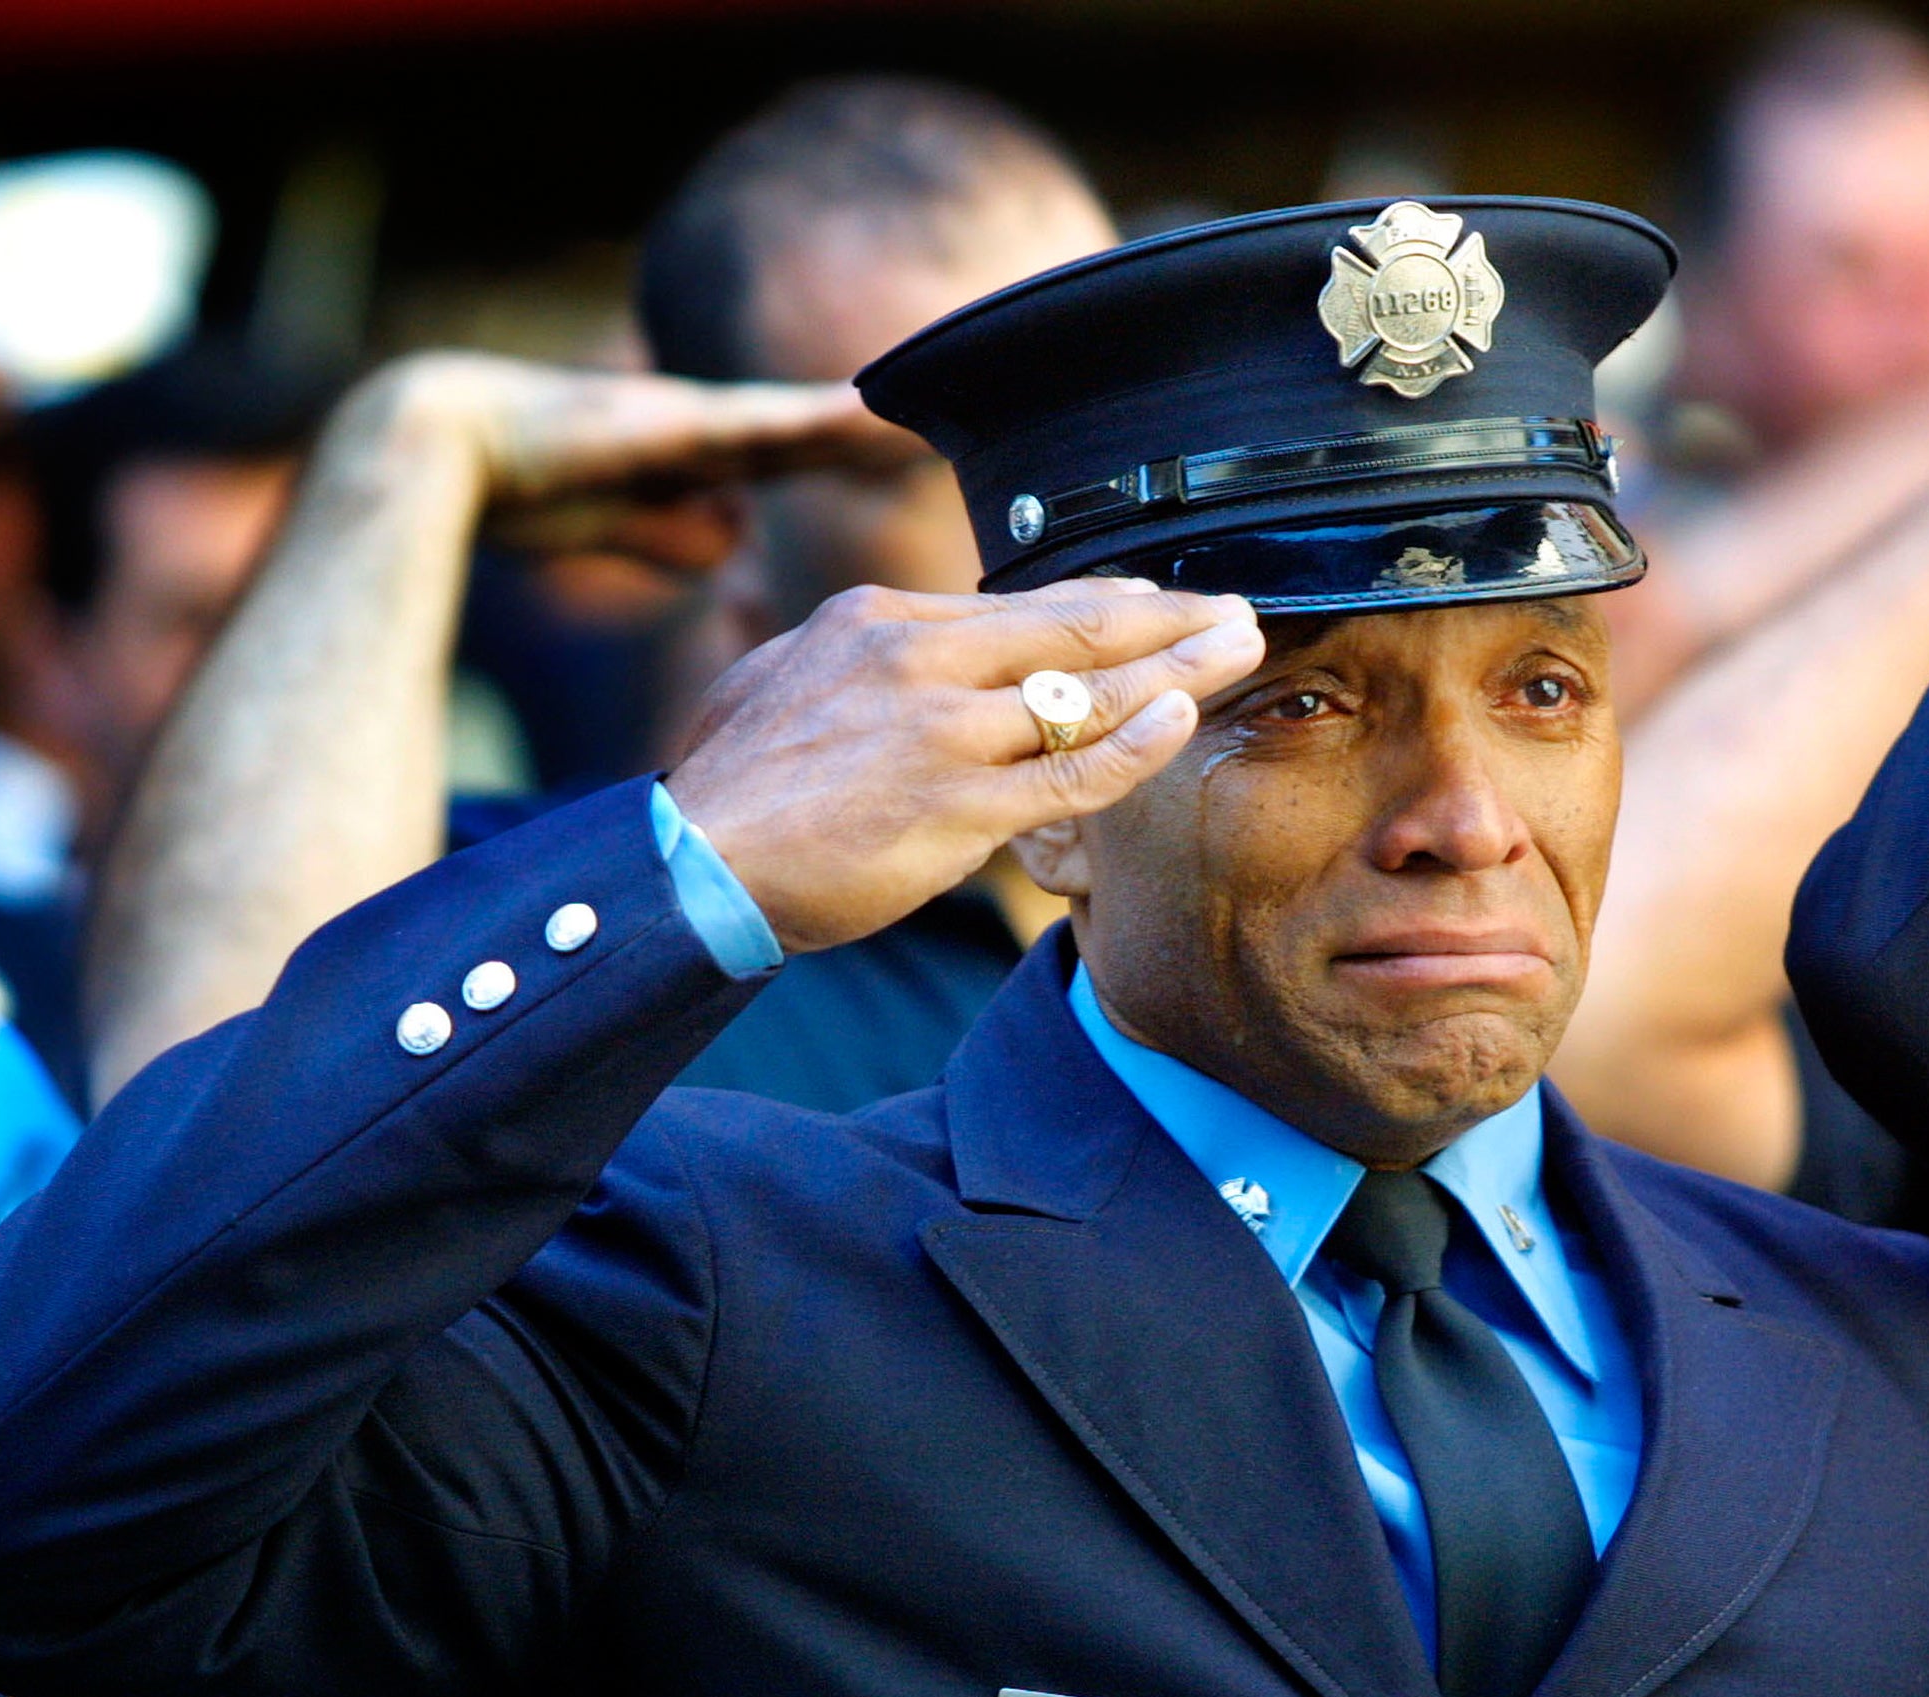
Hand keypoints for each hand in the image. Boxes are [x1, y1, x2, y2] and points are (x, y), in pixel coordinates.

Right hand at [335, 351, 923, 566]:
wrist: (445, 445)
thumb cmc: (530, 487)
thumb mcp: (629, 529)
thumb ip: (681, 534)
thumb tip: (733, 541)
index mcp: (708, 458)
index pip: (809, 455)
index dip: (872, 455)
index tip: (941, 455)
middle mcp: (712, 430)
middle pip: (827, 434)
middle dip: (897, 435)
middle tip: (978, 425)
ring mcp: (691, 422)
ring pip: (806, 423)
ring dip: (874, 426)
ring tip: (946, 421)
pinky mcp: (662, 426)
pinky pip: (757, 425)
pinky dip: (813, 421)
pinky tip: (866, 412)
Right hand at [667, 578, 1264, 954]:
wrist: (689, 862)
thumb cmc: (731, 788)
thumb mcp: (784, 679)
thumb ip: (857, 661)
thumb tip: (899, 654)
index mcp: (879, 622)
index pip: (1018, 605)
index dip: (1102, 604)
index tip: (1157, 602)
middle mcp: (919, 658)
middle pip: (1071, 627)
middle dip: (1166, 615)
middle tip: (1232, 606)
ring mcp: (944, 731)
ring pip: (1086, 690)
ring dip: (1177, 666)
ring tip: (1239, 646)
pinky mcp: (959, 805)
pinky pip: (1072, 769)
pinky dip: (1135, 740)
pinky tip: (1182, 716)